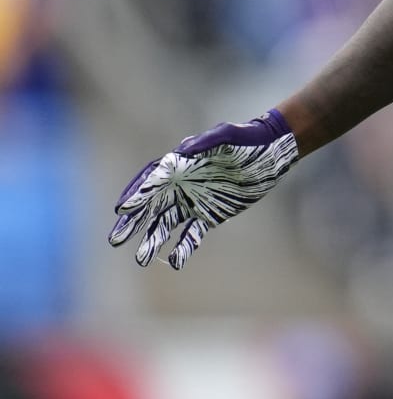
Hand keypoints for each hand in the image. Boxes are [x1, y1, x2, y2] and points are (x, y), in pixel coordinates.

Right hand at [107, 110, 299, 269]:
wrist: (271, 152)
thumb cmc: (248, 138)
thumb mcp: (228, 135)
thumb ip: (205, 142)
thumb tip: (181, 151)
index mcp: (180, 165)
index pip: (151, 181)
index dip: (137, 194)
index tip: (122, 208)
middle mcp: (180, 185)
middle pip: (150, 206)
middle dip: (132, 223)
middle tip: (114, 239)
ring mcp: (193, 202)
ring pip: (166, 224)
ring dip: (152, 240)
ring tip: (140, 259)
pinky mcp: (209, 215)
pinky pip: (191, 234)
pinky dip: (182, 247)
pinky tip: (175, 262)